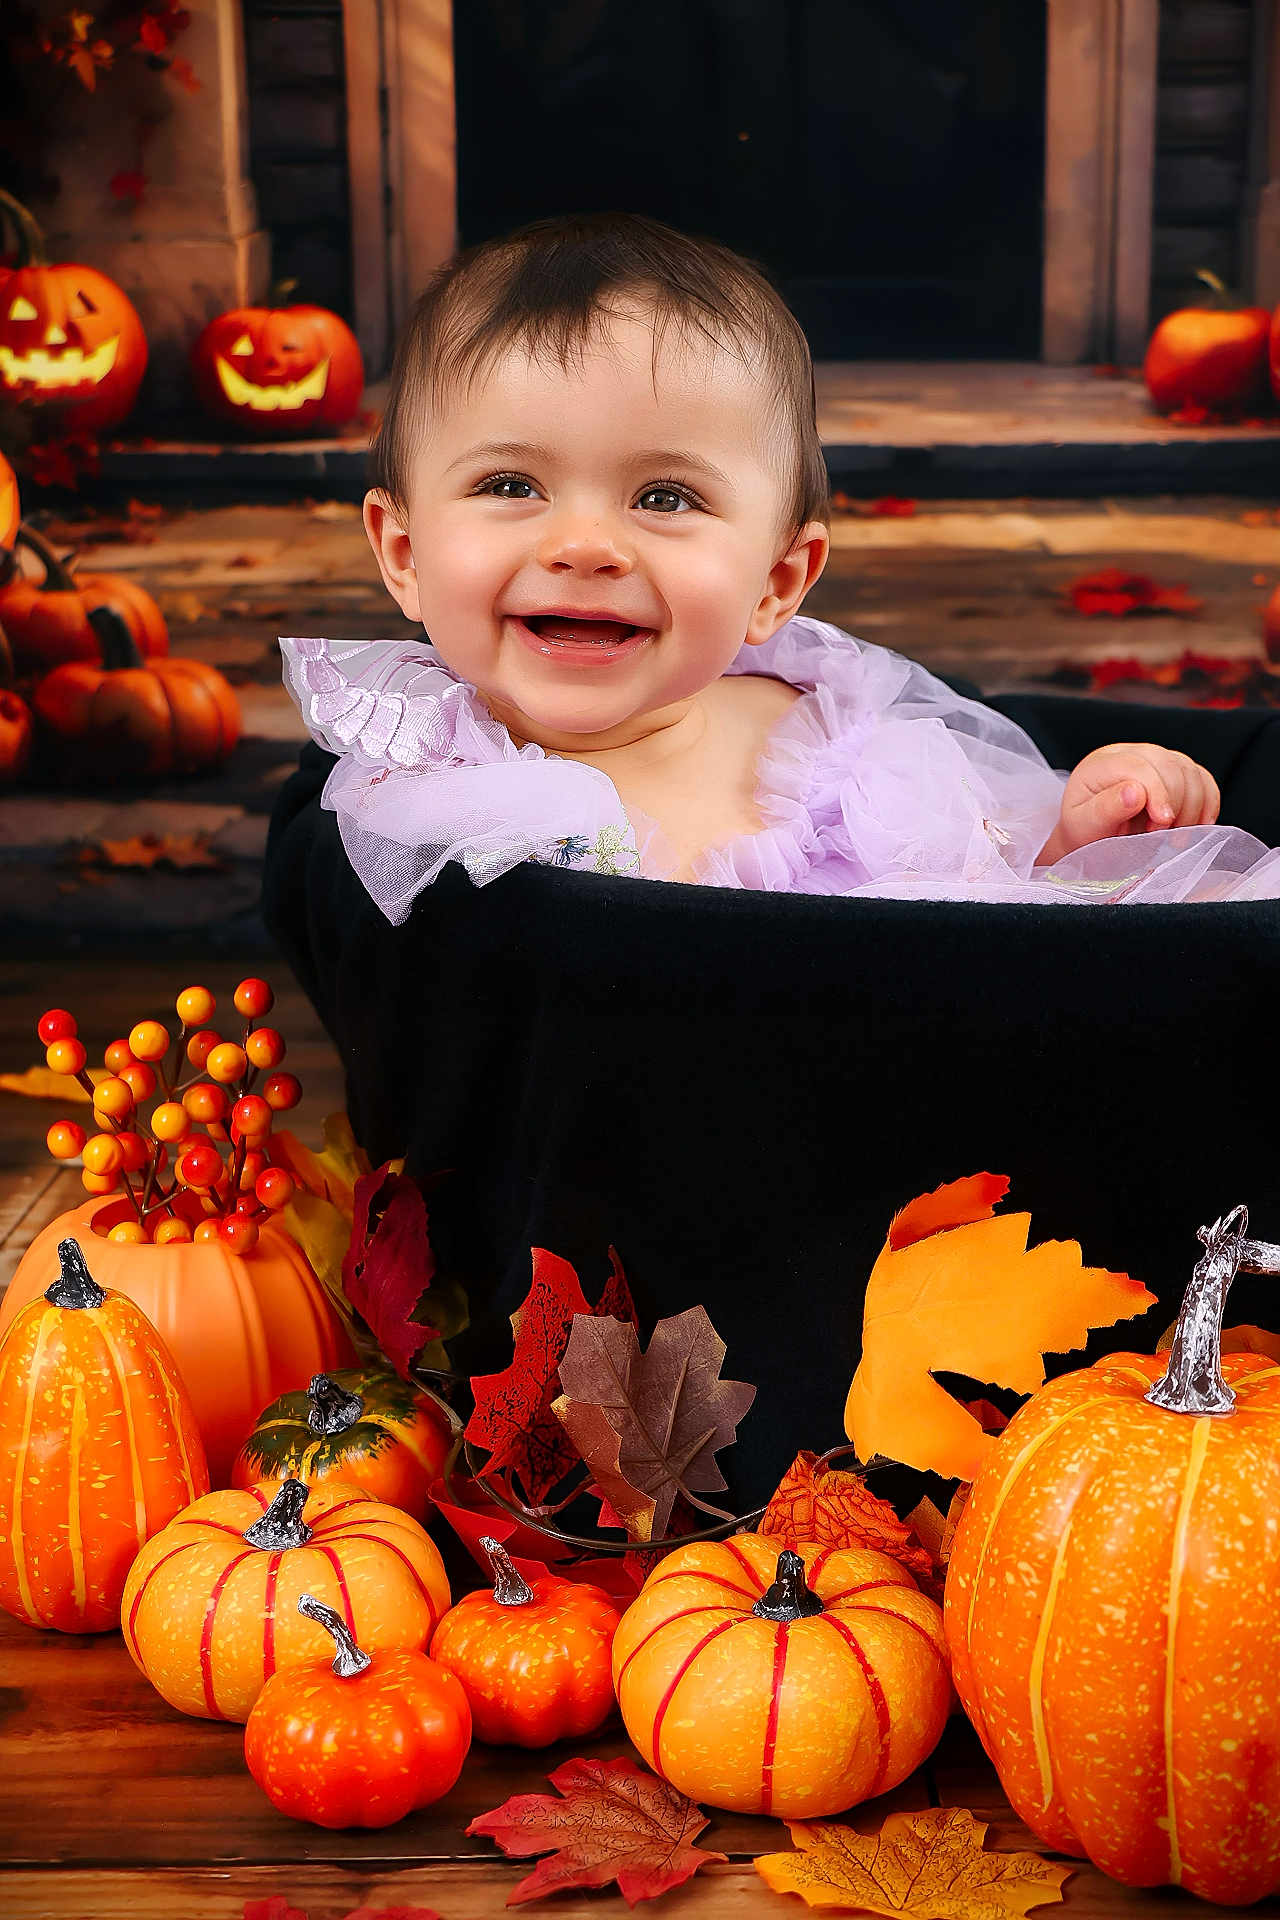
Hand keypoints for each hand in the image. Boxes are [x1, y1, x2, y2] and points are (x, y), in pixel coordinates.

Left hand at [1038, 743, 1220, 863]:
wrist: (1091, 836)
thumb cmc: (1085, 832)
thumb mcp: (1084, 826)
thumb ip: (1105, 810)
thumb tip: (1135, 792)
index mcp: (1102, 763)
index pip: (1139, 767)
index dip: (1158, 794)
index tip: (1162, 824)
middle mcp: (1130, 753)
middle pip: (1169, 765)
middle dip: (1175, 803)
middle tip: (1160, 835)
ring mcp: (1155, 759)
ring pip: (1189, 771)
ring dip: (1192, 807)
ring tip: (1173, 836)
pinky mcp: (1175, 772)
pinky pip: (1202, 778)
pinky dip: (1208, 802)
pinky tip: (1197, 825)